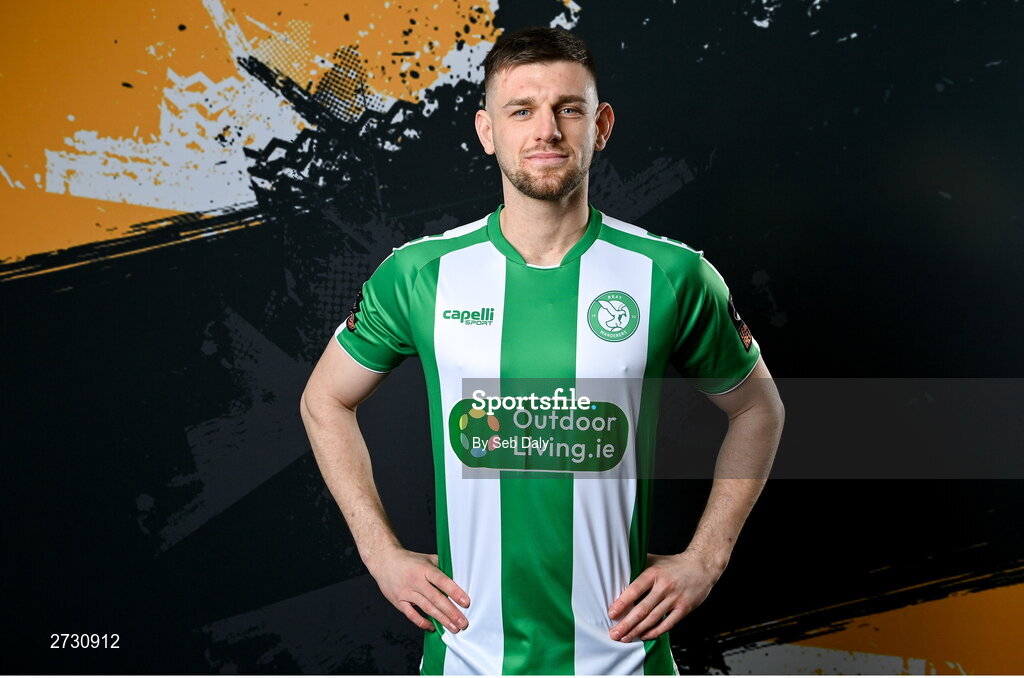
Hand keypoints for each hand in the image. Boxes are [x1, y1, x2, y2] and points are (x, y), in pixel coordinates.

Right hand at [368, 548, 470, 633]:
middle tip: (463, 623)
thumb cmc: (409, 560)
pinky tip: (432, 628)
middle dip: (451, 612)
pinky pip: (411, 614)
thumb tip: (459, 577)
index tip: (465, 602)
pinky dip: (422, 622)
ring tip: (453, 628)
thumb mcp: (427, 558)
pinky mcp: (398, 601)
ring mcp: (406, 592)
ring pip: (426, 608)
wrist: (384, 561)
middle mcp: (415, 581)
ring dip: (441, 619)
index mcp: (424, 569)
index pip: (442, 581)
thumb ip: (442, 567)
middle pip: (436, 598)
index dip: (454, 592)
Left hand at [607, 550, 722, 641]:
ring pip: (653, 619)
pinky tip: (644, 636)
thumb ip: (637, 564)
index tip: (612, 613)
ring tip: (625, 638)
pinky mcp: (684, 608)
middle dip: (627, 623)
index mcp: (654, 573)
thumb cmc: (673, 564)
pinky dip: (655, 632)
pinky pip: (668, 624)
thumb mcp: (654, 560)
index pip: (635, 589)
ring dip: (637, 630)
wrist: (701, 567)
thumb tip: (617, 568)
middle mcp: (664, 586)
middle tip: (614, 634)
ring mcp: (675, 599)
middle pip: (642, 609)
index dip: (622, 603)